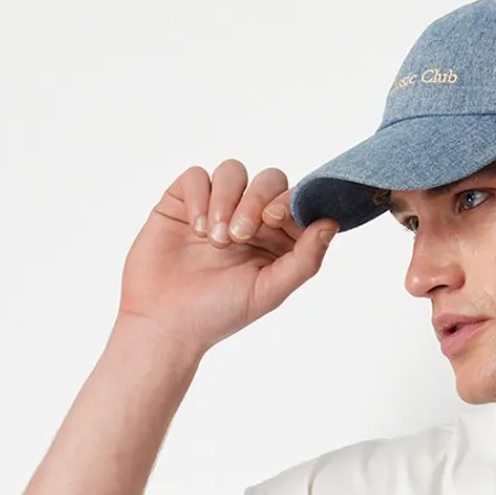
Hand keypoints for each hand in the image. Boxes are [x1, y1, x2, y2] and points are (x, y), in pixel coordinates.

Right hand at [116, 158, 339, 361]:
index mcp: (276, 241)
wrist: (164, 322)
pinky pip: (196, 176)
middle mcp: (248, 219)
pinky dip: (199, 197)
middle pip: (267, 180)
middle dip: (256, 199)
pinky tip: (196, 229)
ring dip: (226, 200)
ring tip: (214, 239)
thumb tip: (331, 224)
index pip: (293, 201)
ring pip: (232, 172)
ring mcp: (215, 207)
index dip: (288, 202)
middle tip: (240, 234)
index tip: (274, 219)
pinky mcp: (182, 202)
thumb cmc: (218, 314)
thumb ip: (304, 260)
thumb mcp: (269, 291)